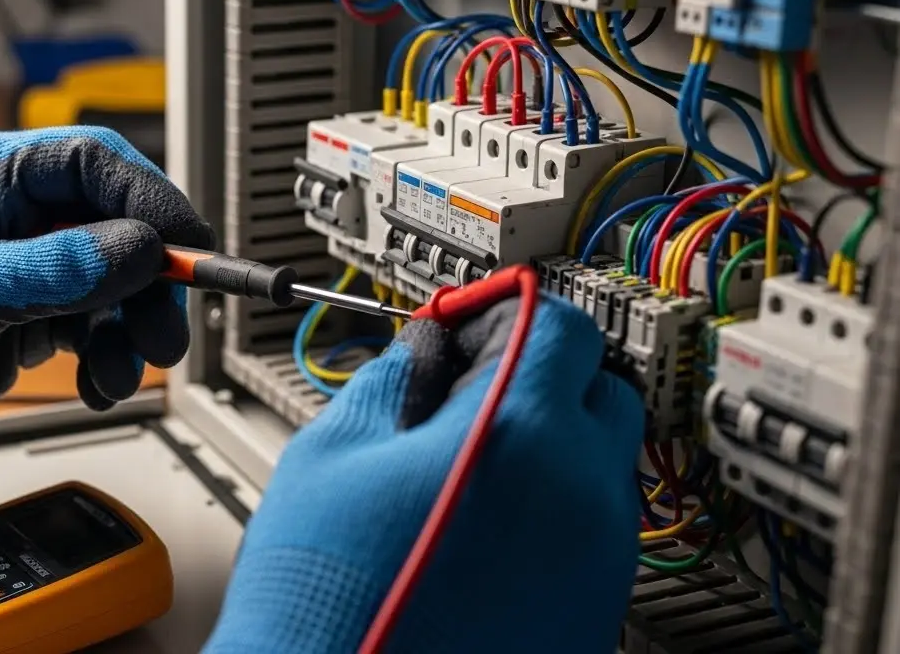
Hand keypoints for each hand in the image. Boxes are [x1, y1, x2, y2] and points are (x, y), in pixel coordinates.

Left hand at [0, 127, 213, 473]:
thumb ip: (51, 270)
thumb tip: (136, 251)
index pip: (96, 166)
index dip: (151, 202)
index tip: (188, 248)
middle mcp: (18, 215)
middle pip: (120, 228)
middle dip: (150, 281)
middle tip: (165, 328)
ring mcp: (28, 267)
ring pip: (116, 285)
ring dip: (132, 329)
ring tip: (124, 370)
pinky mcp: (30, 316)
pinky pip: (96, 328)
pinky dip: (109, 359)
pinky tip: (98, 383)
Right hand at [204, 295, 643, 652]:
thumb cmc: (323, 598)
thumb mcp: (332, 456)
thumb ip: (395, 380)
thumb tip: (427, 351)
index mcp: (515, 436)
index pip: (557, 324)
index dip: (507, 310)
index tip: (477, 318)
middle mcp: (578, 496)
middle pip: (599, 389)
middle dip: (542, 376)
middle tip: (475, 392)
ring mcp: (596, 563)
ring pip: (600, 465)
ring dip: (548, 446)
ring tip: (469, 472)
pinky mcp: (594, 614)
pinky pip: (592, 532)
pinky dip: (552, 512)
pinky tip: (483, 529)